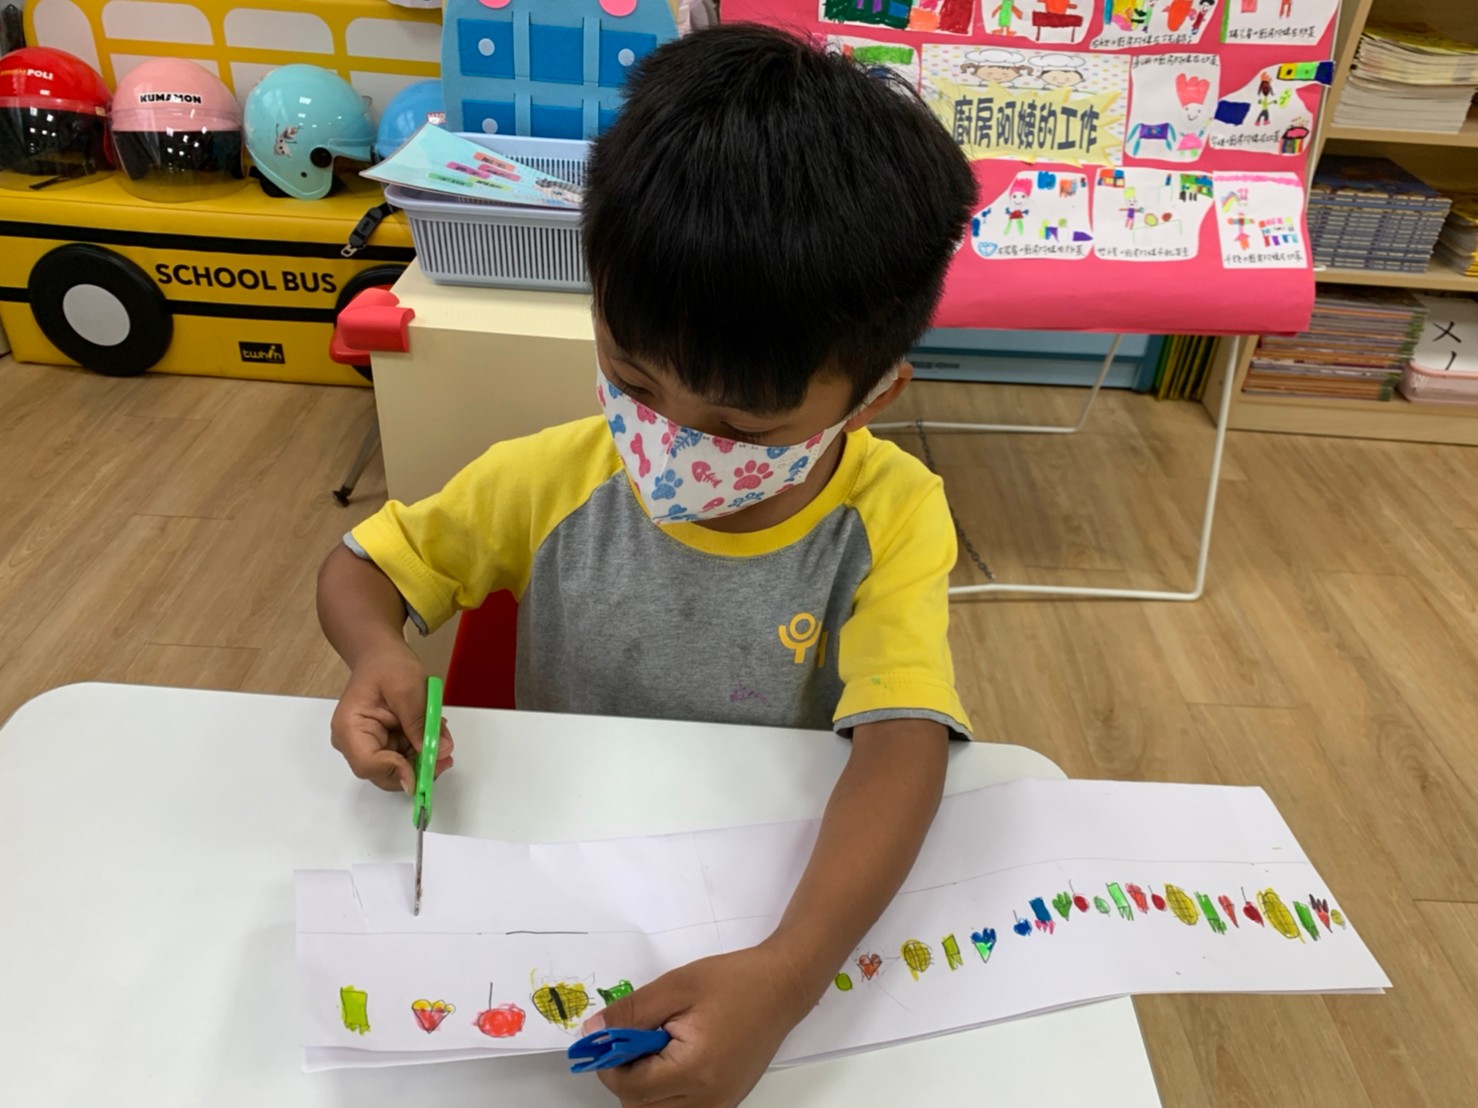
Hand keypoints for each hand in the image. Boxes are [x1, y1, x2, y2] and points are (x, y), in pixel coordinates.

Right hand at [330, 644, 452, 791]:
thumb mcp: (408, 690)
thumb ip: (421, 723)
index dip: (397, 771)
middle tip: (444, 756)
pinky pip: (403, 758)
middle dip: (416, 768)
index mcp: (350, 727)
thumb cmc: (387, 665)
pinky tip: (430, 732)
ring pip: (397, 769)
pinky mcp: (382, 745)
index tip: (428, 765)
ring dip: (422, 758)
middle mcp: (353, 743)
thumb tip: (440, 751)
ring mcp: (368, 745)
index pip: (368, 764)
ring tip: (440, 734)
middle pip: (383, 773)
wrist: (381, 655)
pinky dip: (420, 750)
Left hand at [585, 944, 811, 1106]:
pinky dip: (668, 1091)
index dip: (611, 1064)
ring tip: (661, 1045)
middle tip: (639, 1038)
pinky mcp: (726, 1102)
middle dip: (628, 1076)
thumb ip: (631, 1012)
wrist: (782, 986)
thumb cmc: (735, 981)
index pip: (630, 1088)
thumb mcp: (676, 986)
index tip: (611, 1038)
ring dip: (647, 1086)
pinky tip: (676, 1058)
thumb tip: (592, 1032)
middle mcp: (709, 1099)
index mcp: (694, 1070)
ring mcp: (720, 1105)